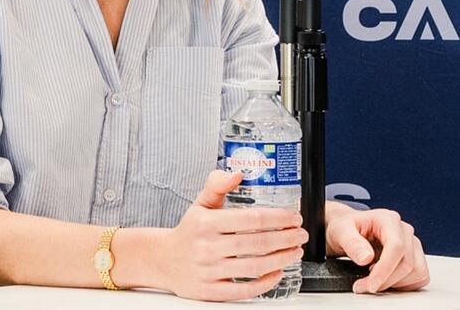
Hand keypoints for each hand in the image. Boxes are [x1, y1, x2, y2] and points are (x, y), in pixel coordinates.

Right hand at [154, 170, 306, 300]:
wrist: (163, 260)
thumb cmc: (188, 232)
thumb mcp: (199, 205)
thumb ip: (217, 186)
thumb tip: (237, 173)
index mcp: (205, 223)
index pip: (250, 219)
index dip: (278, 218)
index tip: (293, 217)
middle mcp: (206, 247)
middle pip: (257, 243)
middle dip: (286, 238)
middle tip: (300, 235)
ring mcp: (209, 270)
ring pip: (255, 266)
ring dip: (282, 258)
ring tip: (295, 251)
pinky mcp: (211, 291)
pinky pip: (245, 289)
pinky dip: (266, 282)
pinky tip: (276, 272)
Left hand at [325, 205, 429, 292]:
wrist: (348, 230)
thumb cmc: (345, 228)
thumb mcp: (340, 231)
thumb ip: (352, 243)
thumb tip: (366, 258)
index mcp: (387, 219)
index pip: (396, 247)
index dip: (385, 269)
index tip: (372, 284)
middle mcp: (404, 230)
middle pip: (407, 262)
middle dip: (385, 280)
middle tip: (364, 287)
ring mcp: (412, 244)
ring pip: (417, 272)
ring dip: (395, 283)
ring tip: (372, 282)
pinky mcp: (416, 257)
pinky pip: (420, 277)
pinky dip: (404, 284)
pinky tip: (385, 280)